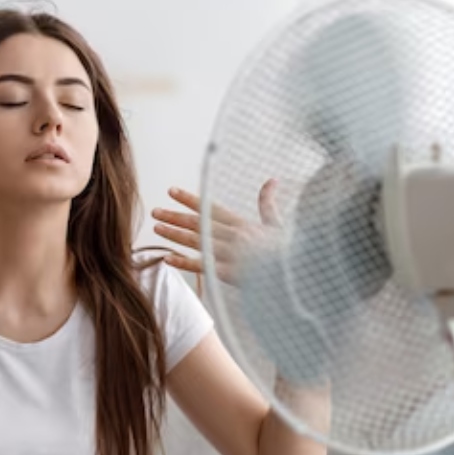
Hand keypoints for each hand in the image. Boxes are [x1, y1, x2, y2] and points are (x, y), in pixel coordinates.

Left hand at [151, 179, 282, 285]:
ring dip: (174, 234)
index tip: (172, 192)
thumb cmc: (290, 251)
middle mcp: (234, 235)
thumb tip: (271, 180)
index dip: (190, 199)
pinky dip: (183, 261)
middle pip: (197, 222)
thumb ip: (268, 203)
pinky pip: (201, 265)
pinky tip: (167, 257)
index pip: (210, 208)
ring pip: (196, 241)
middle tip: (155, 211)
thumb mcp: (278, 224)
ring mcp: (230, 254)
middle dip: (174, 216)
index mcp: (243, 223)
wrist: (298, 274)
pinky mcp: (229, 273)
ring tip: (156, 228)